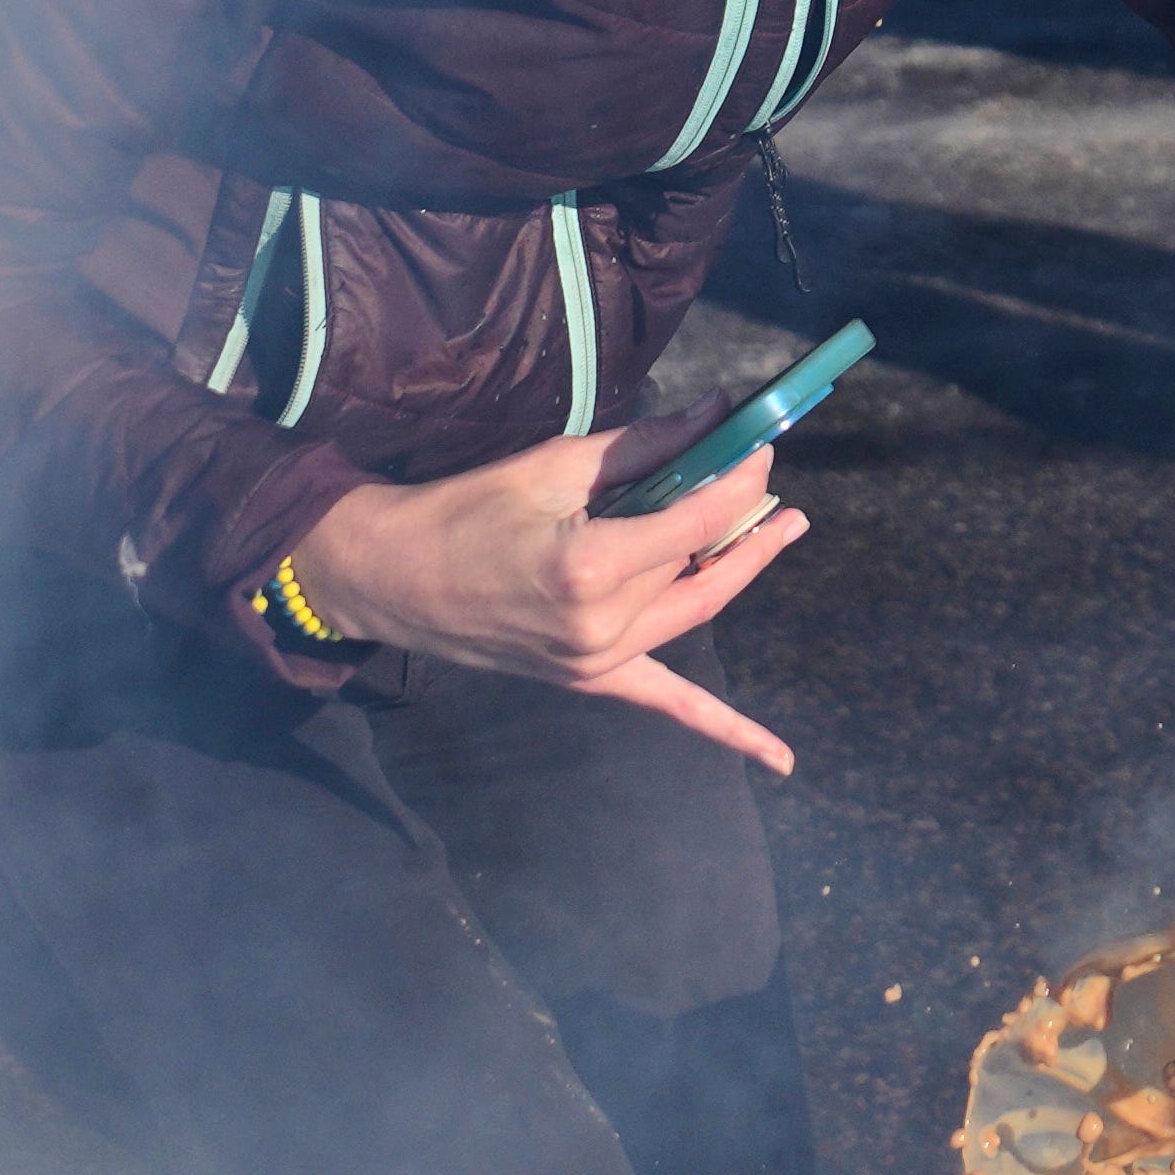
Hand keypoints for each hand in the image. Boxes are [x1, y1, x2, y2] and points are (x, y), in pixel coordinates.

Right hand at [287, 406, 816, 770]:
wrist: (392, 577)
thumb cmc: (463, 510)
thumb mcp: (553, 466)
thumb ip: (643, 448)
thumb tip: (716, 416)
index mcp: (592, 567)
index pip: (696, 522)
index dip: (738, 481)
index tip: (761, 444)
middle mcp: (602, 625)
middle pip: (702, 567)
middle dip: (747, 519)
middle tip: (775, 481)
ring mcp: (597, 662)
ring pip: (693, 611)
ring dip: (741, 569)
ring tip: (782, 527)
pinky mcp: (588, 679)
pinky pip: (668, 703)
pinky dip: (726, 729)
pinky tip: (779, 758)